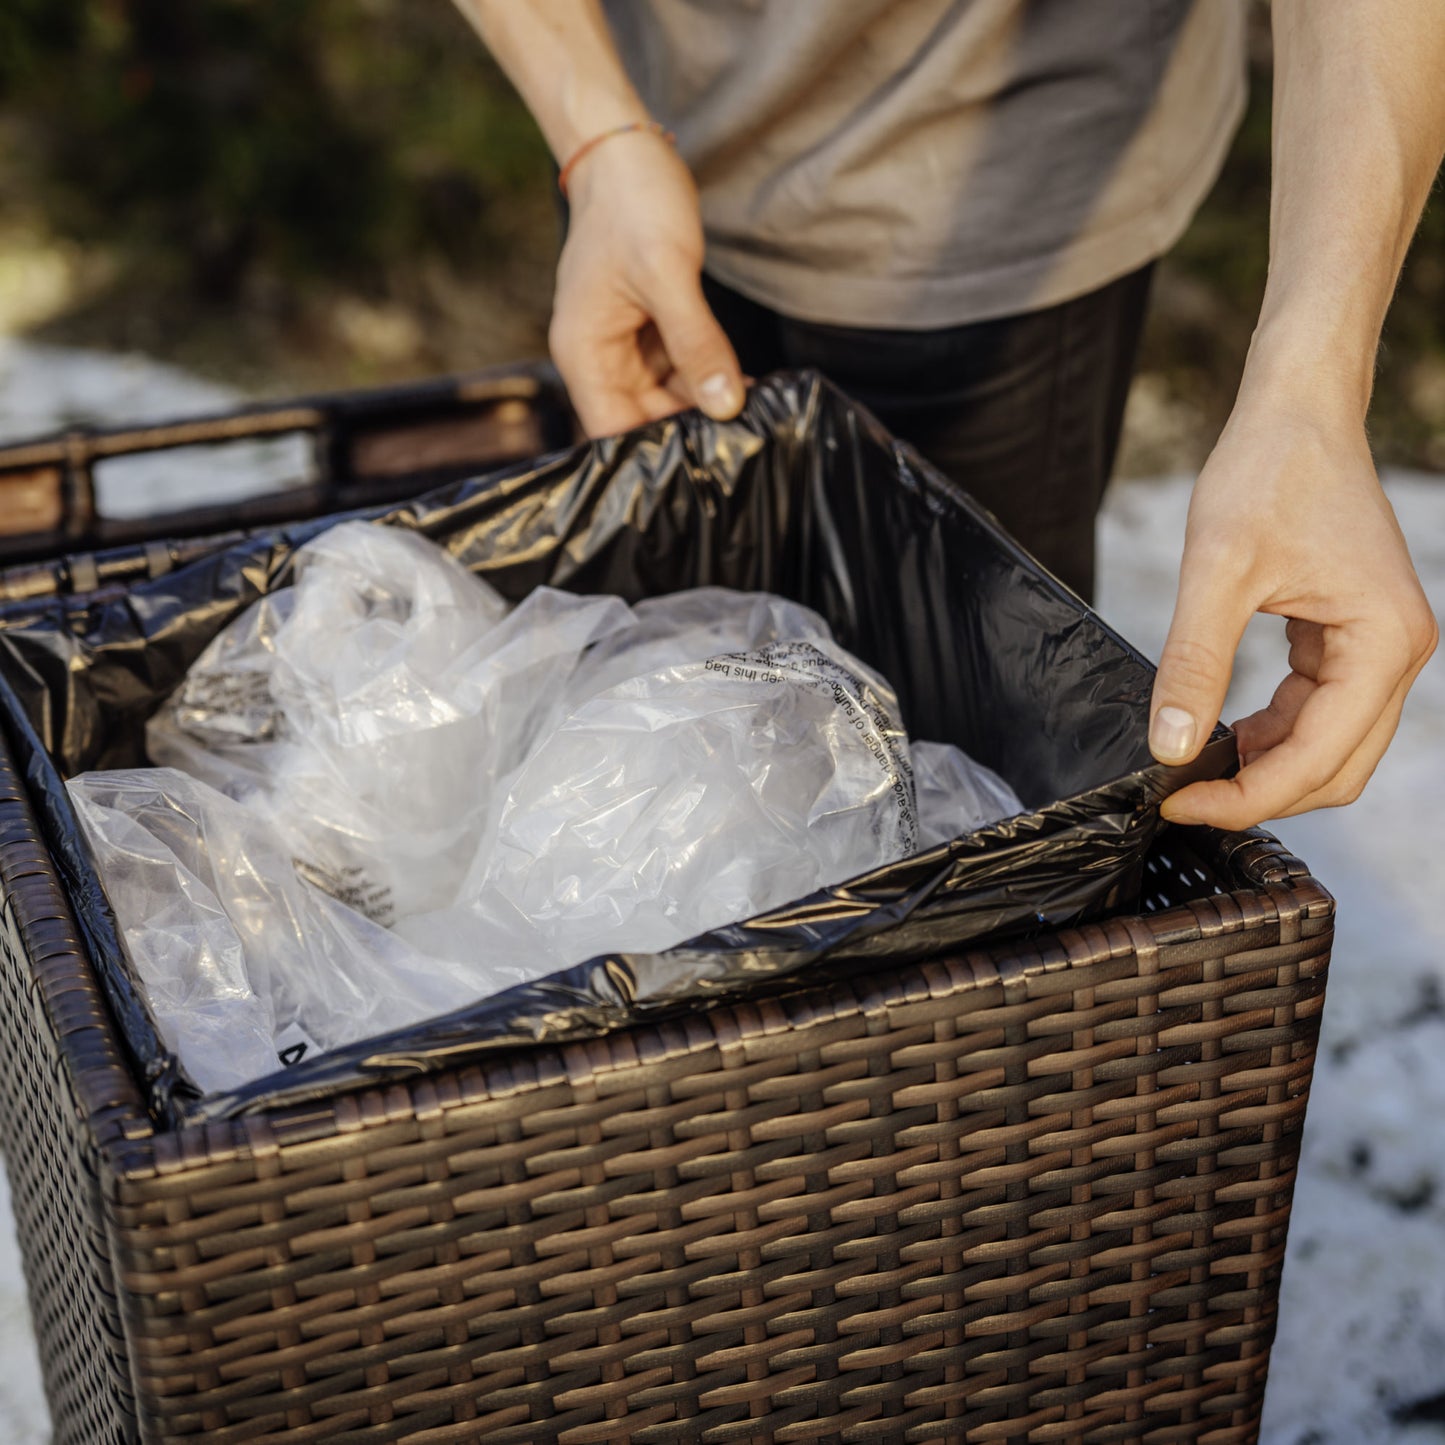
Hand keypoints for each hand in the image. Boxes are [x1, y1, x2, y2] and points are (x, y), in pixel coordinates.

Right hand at [551, 132, 745, 436]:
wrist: (625, 150)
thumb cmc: (633, 203)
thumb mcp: (668, 275)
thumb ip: (696, 344)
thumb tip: (724, 404)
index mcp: (584, 353)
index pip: (611, 432)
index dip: (652, 454)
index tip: (703, 462)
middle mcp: (599, 358)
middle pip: (642, 420)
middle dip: (689, 428)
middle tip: (743, 437)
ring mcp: (625, 345)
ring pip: (666, 398)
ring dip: (705, 403)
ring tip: (753, 412)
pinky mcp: (650, 330)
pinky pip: (680, 369)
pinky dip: (709, 377)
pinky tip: (745, 382)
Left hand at [1148, 393, 1436, 828]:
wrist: (1296, 414)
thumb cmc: (1268, 473)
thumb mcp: (1215, 572)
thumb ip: (1194, 662)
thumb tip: (1169, 747)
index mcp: (1384, 643)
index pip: (1318, 759)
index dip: (1246, 796)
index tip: (1176, 801)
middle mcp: (1399, 654)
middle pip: (1336, 769)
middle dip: (1260, 793)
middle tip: (1181, 795)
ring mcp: (1380, 648)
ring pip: (1330, 748)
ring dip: (1266, 767)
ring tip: (1193, 766)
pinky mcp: (1353, 639)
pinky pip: (1319, 712)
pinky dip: (1273, 733)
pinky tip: (1222, 731)